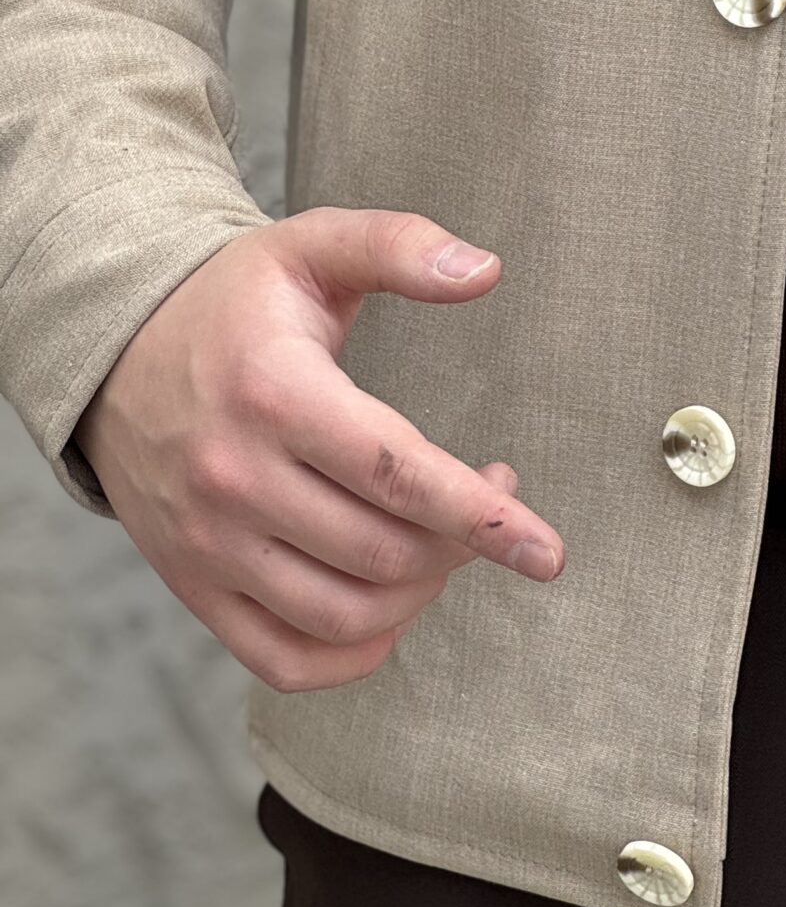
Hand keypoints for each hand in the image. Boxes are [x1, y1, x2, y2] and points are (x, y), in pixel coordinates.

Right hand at [75, 206, 564, 693]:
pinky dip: (355, 653)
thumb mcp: (312, 246)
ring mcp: (209, 544)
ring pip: (344, 614)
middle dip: (464, 540)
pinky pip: (284, 660)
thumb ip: (400, 246)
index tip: (547, 550)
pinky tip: (392, 603)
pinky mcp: (193, 586)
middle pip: (383, 552)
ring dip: (422, 592)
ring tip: (445, 538)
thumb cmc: (235, 299)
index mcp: (275, 394)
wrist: (116, 351)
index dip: (482, 517)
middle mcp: (235, 479)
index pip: (396, 475)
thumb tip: (486, 270)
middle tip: (491, 493)